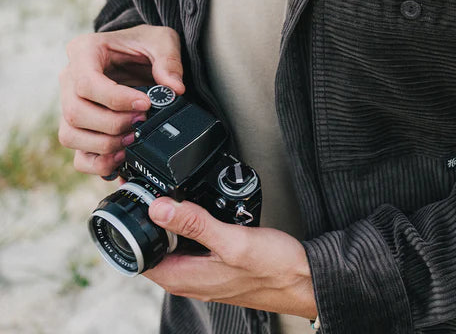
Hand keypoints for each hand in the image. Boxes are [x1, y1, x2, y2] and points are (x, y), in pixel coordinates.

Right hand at [58, 25, 184, 176]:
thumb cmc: (145, 43)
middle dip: (112, 124)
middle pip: (75, 112)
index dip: (116, 99)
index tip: (145, 105)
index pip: (87, 82)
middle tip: (142, 122)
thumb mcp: (162, 40)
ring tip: (134, 139)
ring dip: (104, 144)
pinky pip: (77, 154)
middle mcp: (69, 79)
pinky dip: (98, 162)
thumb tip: (174, 89)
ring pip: (71, 135)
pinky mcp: (80, 127)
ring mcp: (71, 104)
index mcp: (84, 51)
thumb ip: (168, 61)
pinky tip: (122, 156)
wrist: (139, 52)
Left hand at [144, 198, 317, 319]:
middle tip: (158, 192)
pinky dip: (192, 230)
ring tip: (180, 198)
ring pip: (175, 247)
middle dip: (152, 223)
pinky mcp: (218, 267)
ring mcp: (204, 275)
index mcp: (184, 277)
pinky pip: (194, 247)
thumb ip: (195, 223)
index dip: (134, 228)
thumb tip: (158, 207)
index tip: (138, 200)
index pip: (140, 256)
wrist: (304, 280)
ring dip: (173, 225)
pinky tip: (206, 214)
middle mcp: (190, 279)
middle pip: (156, 250)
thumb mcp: (232, 240)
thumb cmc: (274, 268)